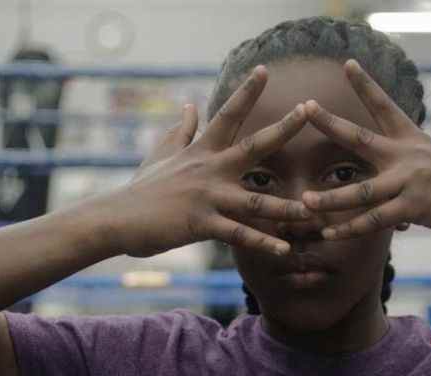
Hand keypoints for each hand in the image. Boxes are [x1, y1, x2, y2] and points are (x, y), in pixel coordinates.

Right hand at [108, 66, 310, 257]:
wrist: (116, 218)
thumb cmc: (142, 188)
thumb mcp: (161, 154)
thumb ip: (181, 130)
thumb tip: (190, 104)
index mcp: (201, 151)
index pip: (227, 114)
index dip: (246, 92)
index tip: (265, 69)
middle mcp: (209, 169)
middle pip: (253, 145)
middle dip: (283, 128)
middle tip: (309, 110)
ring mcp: (207, 197)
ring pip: (256, 201)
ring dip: (287, 207)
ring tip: (314, 209)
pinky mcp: (201, 224)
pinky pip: (239, 235)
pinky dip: (263, 243)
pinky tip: (285, 249)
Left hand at [301, 60, 430, 245]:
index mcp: (415, 141)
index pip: (386, 107)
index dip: (366, 85)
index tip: (347, 64)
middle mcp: (408, 156)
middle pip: (361, 137)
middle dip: (330, 123)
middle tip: (304, 108)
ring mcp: (411, 181)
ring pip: (361, 191)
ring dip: (331, 198)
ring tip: (303, 201)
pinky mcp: (417, 207)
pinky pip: (376, 221)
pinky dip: (352, 229)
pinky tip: (330, 235)